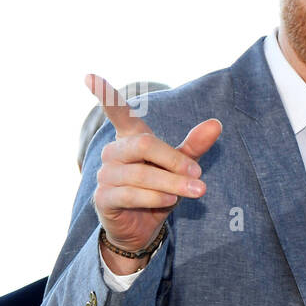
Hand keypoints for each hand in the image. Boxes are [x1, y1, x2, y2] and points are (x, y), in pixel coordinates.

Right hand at [89, 74, 221, 261]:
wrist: (142, 229)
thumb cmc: (160, 191)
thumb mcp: (181, 168)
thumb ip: (195, 146)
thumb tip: (216, 123)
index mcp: (131, 139)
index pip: (117, 113)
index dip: (105, 95)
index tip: (90, 76)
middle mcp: (113, 152)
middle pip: (144, 145)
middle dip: (175, 161)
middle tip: (199, 176)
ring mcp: (105, 175)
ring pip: (140, 173)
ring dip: (172, 184)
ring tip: (195, 192)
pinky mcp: (103, 198)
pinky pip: (130, 194)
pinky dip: (154, 197)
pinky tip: (170, 201)